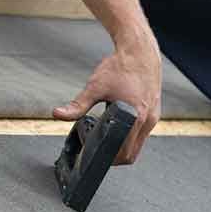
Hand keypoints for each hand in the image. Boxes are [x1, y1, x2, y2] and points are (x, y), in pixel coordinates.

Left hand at [53, 35, 162, 164]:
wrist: (140, 52)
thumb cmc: (119, 68)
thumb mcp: (95, 87)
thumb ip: (77, 105)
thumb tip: (56, 114)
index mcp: (136, 117)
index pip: (125, 154)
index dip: (108, 159)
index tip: (92, 152)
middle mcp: (148, 120)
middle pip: (132, 154)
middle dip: (112, 156)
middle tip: (93, 147)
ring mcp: (153, 116)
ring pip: (137, 145)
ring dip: (120, 146)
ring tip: (101, 134)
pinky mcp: (153, 112)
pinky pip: (141, 133)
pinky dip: (127, 136)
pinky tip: (113, 126)